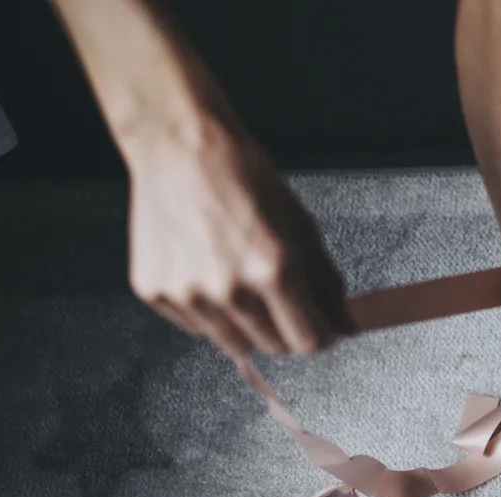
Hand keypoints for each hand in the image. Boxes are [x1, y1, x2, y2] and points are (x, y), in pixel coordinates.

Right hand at [125, 122, 348, 355]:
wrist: (179, 145)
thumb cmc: (243, 177)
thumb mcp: (299, 224)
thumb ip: (325, 281)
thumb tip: (346, 325)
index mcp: (272, 271)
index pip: (308, 341)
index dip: (320, 336)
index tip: (321, 327)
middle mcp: (229, 290)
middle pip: (274, 347)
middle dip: (285, 327)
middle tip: (277, 293)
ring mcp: (188, 295)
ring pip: (235, 343)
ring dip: (247, 324)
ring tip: (238, 278)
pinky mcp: (155, 292)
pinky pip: (197, 327)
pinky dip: (209, 312)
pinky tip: (205, 272)